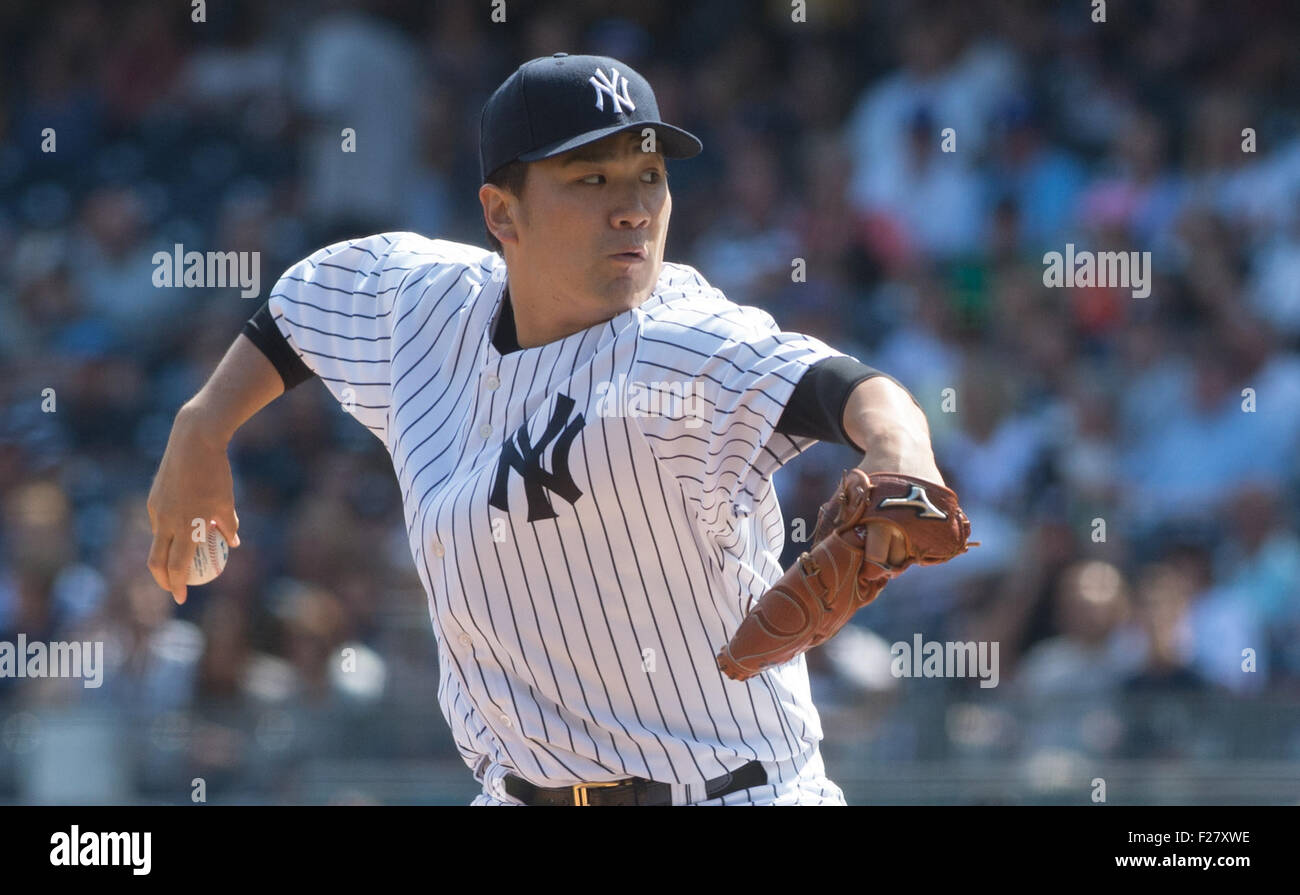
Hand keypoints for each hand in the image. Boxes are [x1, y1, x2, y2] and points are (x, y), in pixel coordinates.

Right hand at [146, 405, 240, 603]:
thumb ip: (228, 526)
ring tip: (178, 561)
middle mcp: (166, 522)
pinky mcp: (153, 498)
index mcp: (187, 527)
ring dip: (167, 555)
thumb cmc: (216, 474)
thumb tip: (233, 544)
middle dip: (163, 580)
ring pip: (159, 541)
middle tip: (174, 588)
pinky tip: (180, 531)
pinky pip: (159, 523)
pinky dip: (168, 533)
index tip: (182, 597)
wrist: (193, 442)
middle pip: (157, 561)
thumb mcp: (227, 502)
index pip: (178, 566)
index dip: (178, 585)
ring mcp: (156, 510)